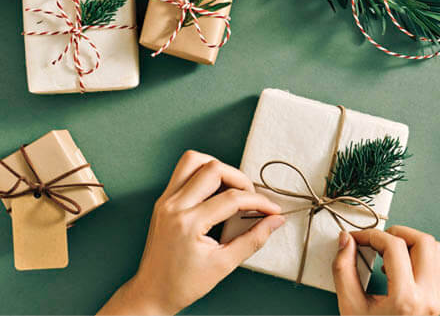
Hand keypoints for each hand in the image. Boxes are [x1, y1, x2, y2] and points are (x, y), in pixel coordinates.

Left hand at [98, 150, 284, 314]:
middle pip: (213, 168)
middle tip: (250, 197)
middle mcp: (174, 206)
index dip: (258, 201)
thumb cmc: (183, 284)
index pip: (232, 198)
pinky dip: (203, 173)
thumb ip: (253, 239)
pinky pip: (183, 172)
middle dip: (239, 179)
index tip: (272, 209)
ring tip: (232, 187)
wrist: (152, 293)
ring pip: (193, 160)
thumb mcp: (224, 264)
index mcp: (188, 223)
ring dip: (218, 168)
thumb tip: (275, 221)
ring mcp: (165, 200)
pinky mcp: (163, 200)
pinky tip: (215, 192)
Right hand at [333, 226, 439, 315]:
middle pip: (423, 241)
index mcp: (406, 299)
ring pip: (435, 249)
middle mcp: (427, 297)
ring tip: (387, 251)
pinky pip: (435, 264)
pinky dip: (417, 255)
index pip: (394, 246)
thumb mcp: (350, 306)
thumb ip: (343, 269)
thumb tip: (346, 240)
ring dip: (410, 242)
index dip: (371, 235)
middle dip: (395, 233)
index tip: (356, 238)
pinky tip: (398, 265)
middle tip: (375, 241)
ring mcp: (435, 299)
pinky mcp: (436, 299)